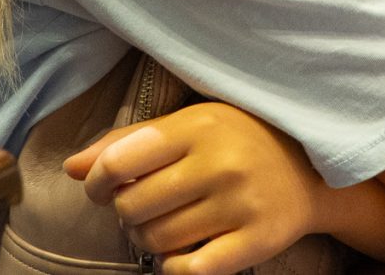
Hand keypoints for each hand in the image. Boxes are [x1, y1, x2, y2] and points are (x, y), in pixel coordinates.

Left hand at [66, 102, 324, 274]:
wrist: (312, 170)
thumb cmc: (238, 142)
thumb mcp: (189, 125)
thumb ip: (129, 142)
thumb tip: (73, 168)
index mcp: (198, 126)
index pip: (121, 160)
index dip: (96, 180)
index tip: (98, 188)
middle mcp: (219, 163)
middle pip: (133, 206)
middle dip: (125, 213)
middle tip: (142, 208)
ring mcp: (239, 204)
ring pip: (157, 240)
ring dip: (148, 240)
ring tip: (163, 227)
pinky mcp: (255, 241)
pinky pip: (190, 270)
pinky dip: (174, 266)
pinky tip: (182, 252)